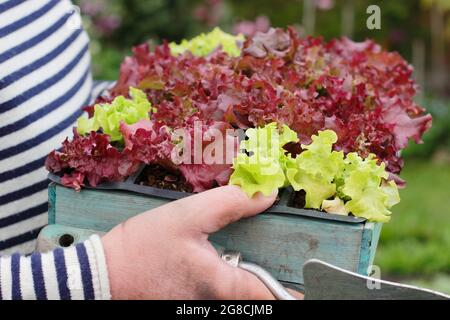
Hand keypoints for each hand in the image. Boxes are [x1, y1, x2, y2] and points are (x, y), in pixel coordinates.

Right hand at [102, 185, 300, 299]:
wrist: (101, 275)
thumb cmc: (142, 247)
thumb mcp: (188, 216)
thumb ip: (230, 203)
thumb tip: (266, 194)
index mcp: (222, 286)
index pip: (270, 297)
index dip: (293, 293)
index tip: (312, 286)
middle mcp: (213, 304)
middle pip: (253, 299)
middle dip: (266, 283)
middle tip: (278, 264)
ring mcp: (198, 307)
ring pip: (233, 298)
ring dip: (244, 281)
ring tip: (238, 258)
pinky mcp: (186, 304)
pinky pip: (214, 296)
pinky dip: (224, 282)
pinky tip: (210, 263)